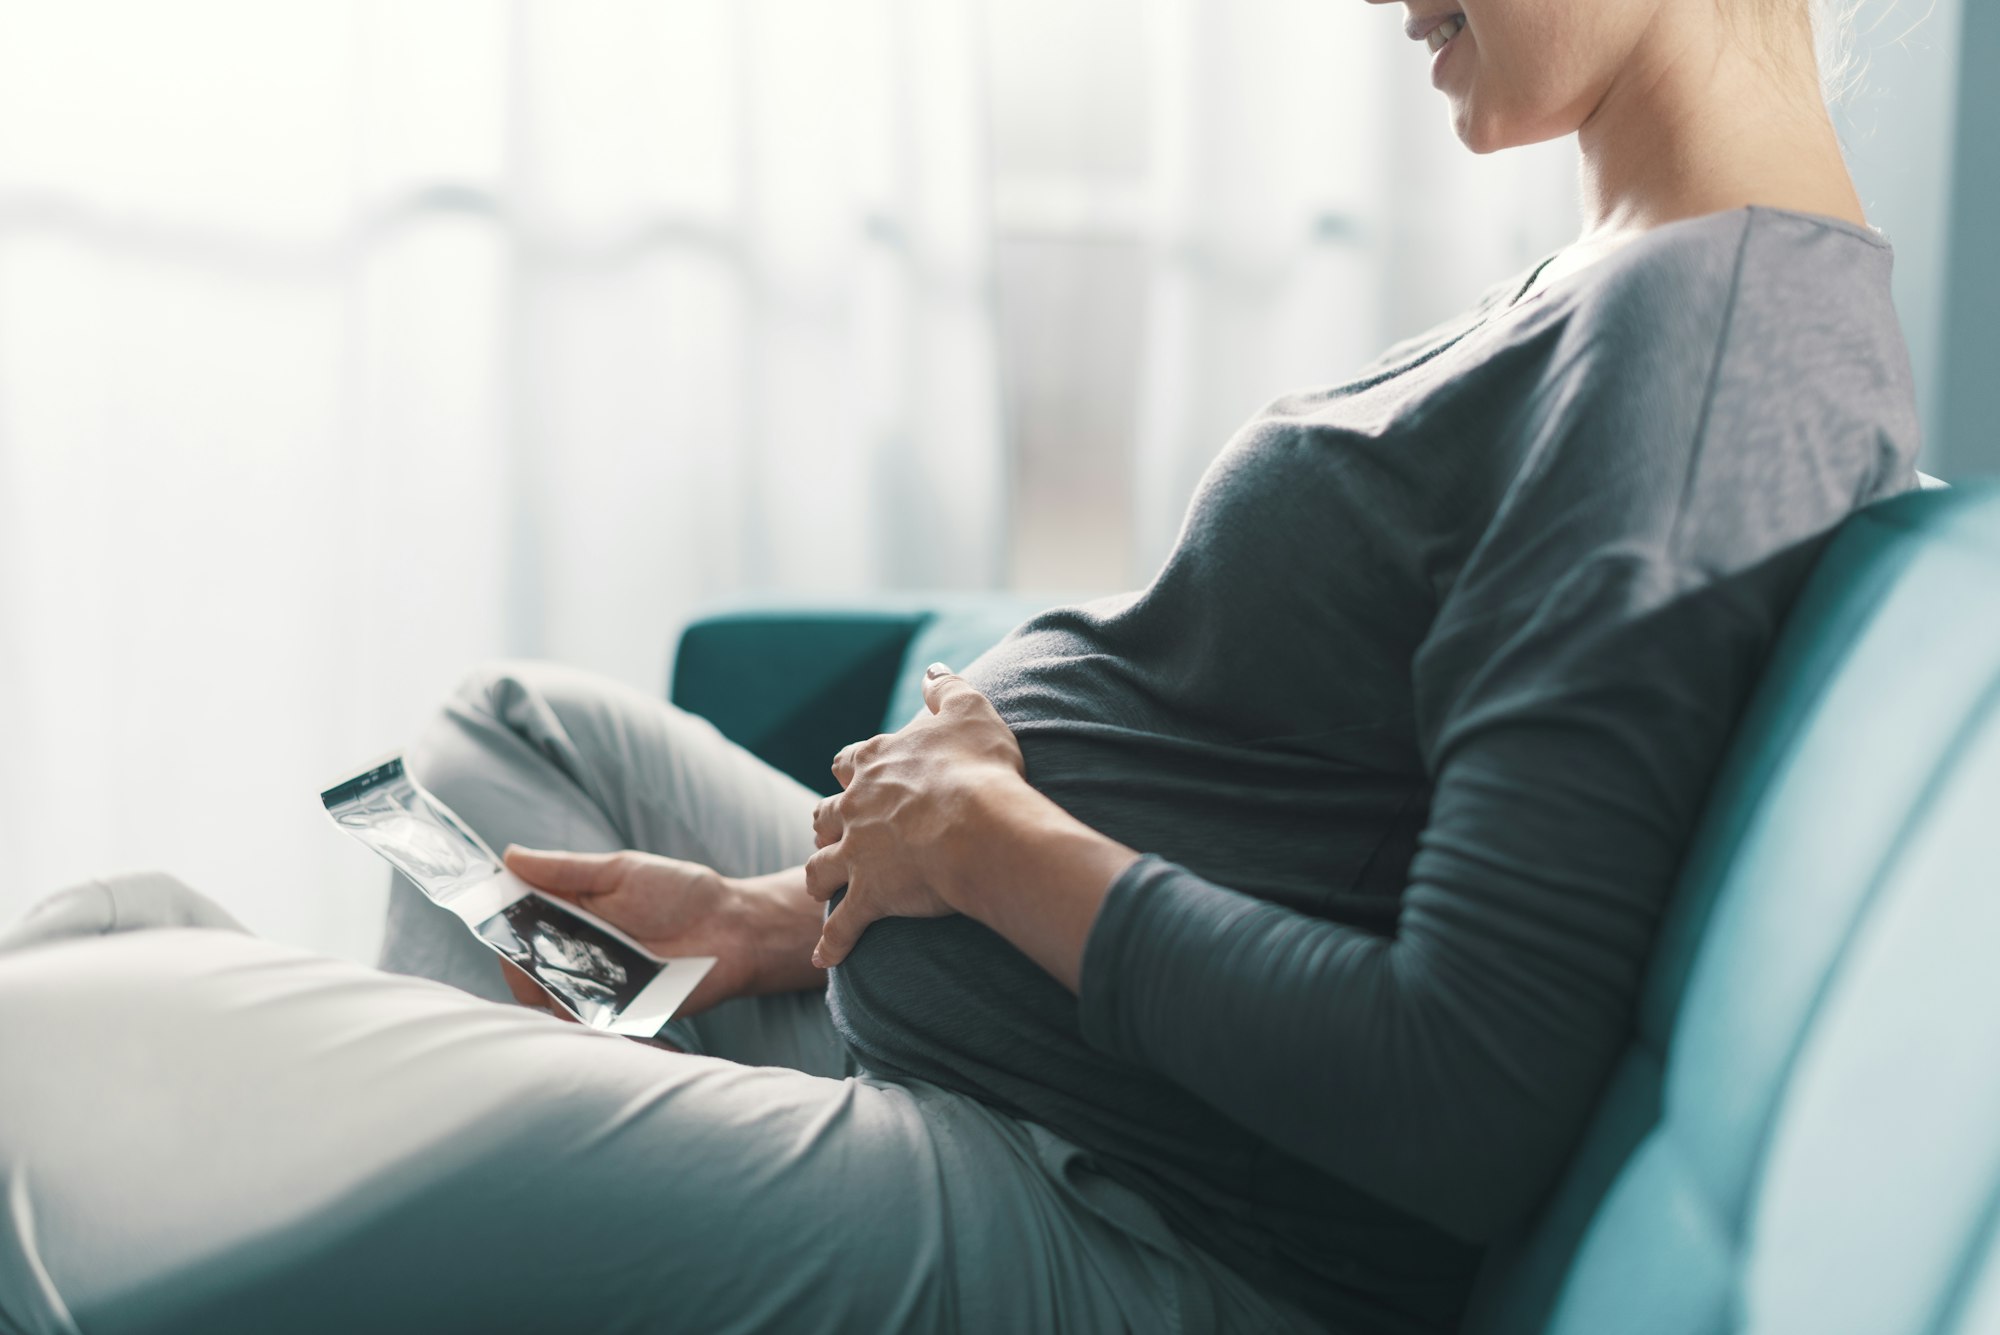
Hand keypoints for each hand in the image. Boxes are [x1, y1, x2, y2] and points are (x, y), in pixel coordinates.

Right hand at [500, 847, 819, 1016]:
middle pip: (523, 971)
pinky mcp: (618, 1017)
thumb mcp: (621, 872)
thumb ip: (566, 870)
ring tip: (571, 975)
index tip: (497, 923)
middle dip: (523, 965)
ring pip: (548, 1002)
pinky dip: (579, 1018)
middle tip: (541, 953)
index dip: (500, 929)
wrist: (734, 929)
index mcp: (567, 916)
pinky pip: (585, 1025)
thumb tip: (510, 856)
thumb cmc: (680, 893)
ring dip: (550, 992)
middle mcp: (573, 956)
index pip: (514, 929)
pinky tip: (584, 1006)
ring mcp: (593, 989)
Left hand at [803, 664, 1028, 966]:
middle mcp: (856, 807)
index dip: (852, 769)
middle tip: (836, 834)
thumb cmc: (979, 767)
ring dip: (819, 879)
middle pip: (824, 815)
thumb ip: (947, 688)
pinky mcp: (869, 895)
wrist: (978, 824)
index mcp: (877, 763)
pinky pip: (841, 928)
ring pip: (819, 869)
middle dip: (827, 825)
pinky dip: (831, 945)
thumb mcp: (969, 710)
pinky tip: (823, 959)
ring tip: (821, 890)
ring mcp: (858, 854)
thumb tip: (933, 671)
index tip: (856, 775)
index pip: (848, 761)